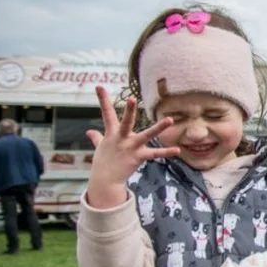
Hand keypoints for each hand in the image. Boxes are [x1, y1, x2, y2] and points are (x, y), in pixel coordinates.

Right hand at [85, 86, 180, 207]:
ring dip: (158, 128)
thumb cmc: (104, 161)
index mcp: (112, 133)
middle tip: (132, 98)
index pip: (107, 113)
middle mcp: (121, 138)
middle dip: (129, 111)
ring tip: (170, 119)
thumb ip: (97, 138)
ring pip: (146, 135)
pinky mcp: (138, 157)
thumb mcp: (100, 147)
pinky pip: (154, 154)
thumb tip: (89, 132)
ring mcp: (130, 147)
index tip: (99, 86)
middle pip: (126, 122)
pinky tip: (177, 150)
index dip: (103, 99)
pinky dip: (166, 152)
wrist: (105, 180)